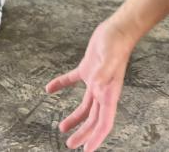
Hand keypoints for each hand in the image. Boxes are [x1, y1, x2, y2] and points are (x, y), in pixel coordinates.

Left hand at [46, 21, 134, 150]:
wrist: (118, 29)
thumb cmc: (116, 44)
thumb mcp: (109, 59)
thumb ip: (104, 74)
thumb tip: (98, 89)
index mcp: (109, 93)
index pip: (103, 123)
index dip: (96, 138)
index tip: (87, 150)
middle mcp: (103, 91)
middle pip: (93, 119)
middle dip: (83, 133)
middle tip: (70, 144)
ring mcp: (95, 80)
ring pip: (85, 106)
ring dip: (74, 118)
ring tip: (62, 127)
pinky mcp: (88, 68)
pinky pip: (73, 81)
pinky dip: (61, 85)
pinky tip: (50, 88)